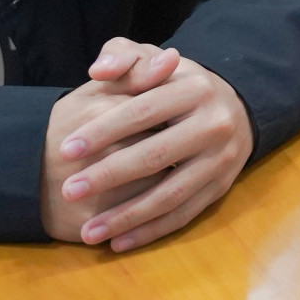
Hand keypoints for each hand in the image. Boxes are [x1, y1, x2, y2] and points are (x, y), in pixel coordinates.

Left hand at [52, 37, 255, 251]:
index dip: (104, 130)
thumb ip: (123, 56)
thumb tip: (98, 70)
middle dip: (109, 175)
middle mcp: (214, 125)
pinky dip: (151, 232)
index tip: (66, 149)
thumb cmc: (177, 84)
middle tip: (69, 190)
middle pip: (156, 155)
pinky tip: (118, 243)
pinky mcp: (221, 188)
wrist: (233, 108)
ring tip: (88, 232)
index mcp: (195, 88)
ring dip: (127, 216)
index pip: (143, 110)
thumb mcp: (154, 59)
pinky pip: (184, 215)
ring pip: (171, 194)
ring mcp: (221, 160)